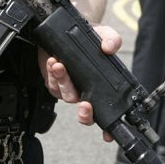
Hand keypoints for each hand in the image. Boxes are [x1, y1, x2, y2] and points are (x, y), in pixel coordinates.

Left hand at [40, 24, 121, 141]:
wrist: (72, 28)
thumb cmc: (93, 37)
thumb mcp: (106, 34)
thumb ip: (112, 40)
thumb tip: (109, 48)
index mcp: (102, 86)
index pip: (107, 112)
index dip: (108, 128)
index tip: (107, 135)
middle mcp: (87, 92)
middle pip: (86, 114)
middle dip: (85, 113)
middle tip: (85, 105)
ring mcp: (70, 88)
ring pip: (67, 96)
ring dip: (64, 82)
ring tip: (60, 65)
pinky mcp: (54, 82)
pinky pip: (52, 85)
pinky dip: (52, 74)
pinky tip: (53, 62)